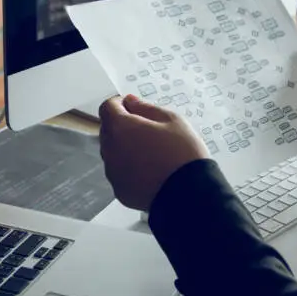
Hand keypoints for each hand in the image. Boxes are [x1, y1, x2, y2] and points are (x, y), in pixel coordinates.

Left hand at [99, 95, 208, 211]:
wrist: (189, 194)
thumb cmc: (182, 153)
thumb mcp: (172, 120)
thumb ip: (146, 107)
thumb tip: (130, 101)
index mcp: (120, 128)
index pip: (107, 107)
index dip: (120, 104)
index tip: (134, 107)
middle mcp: (110, 150)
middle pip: (108, 130)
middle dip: (123, 126)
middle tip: (148, 131)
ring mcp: (113, 173)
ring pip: (113, 152)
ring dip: (125, 147)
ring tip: (152, 153)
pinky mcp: (120, 191)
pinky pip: (120, 173)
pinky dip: (130, 168)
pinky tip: (151, 171)